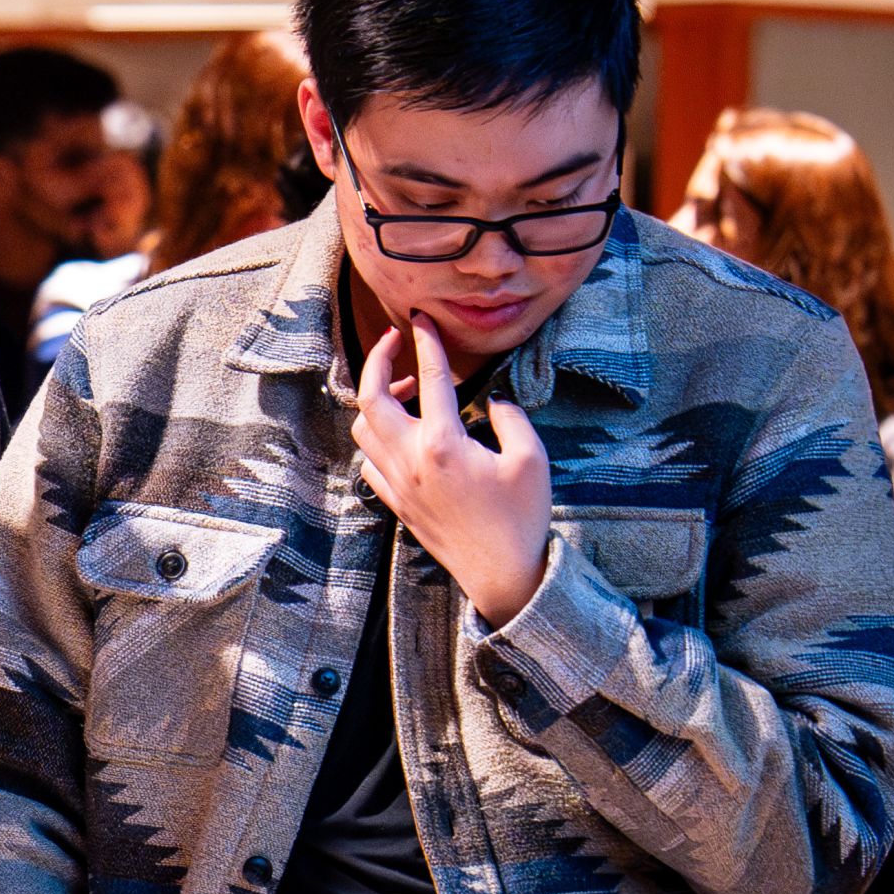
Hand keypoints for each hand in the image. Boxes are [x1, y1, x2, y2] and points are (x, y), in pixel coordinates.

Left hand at [355, 317, 551, 625]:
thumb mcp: (530, 458)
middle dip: (378, 361)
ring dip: (378, 401)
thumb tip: (493, 397)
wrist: (502, 574)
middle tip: (393, 342)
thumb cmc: (521, 517)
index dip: (426, 341)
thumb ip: (511, 417)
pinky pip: (369, 462)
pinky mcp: (396, 504)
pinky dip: (377, 439)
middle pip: (371, 398)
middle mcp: (410, 461)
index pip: (430, 377)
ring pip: (363, 430)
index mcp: (443, 444)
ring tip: (409, 391)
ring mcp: (397, 484)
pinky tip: (402, 435)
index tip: (421, 318)